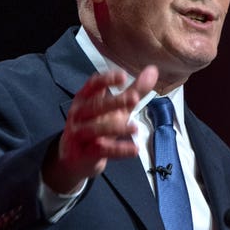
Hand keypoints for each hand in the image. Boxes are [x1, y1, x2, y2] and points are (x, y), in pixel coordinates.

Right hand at [42, 65, 157, 193]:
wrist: (76, 159)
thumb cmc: (99, 126)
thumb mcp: (118, 108)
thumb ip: (134, 90)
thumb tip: (153, 70)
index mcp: (85, 98)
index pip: (93, 85)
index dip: (107, 80)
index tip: (123, 76)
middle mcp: (79, 114)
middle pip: (95, 106)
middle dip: (114, 102)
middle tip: (134, 98)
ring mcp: (79, 134)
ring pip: (95, 129)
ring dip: (116, 128)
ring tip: (136, 128)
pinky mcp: (83, 153)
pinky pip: (101, 150)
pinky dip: (119, 150)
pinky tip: (134, 149)